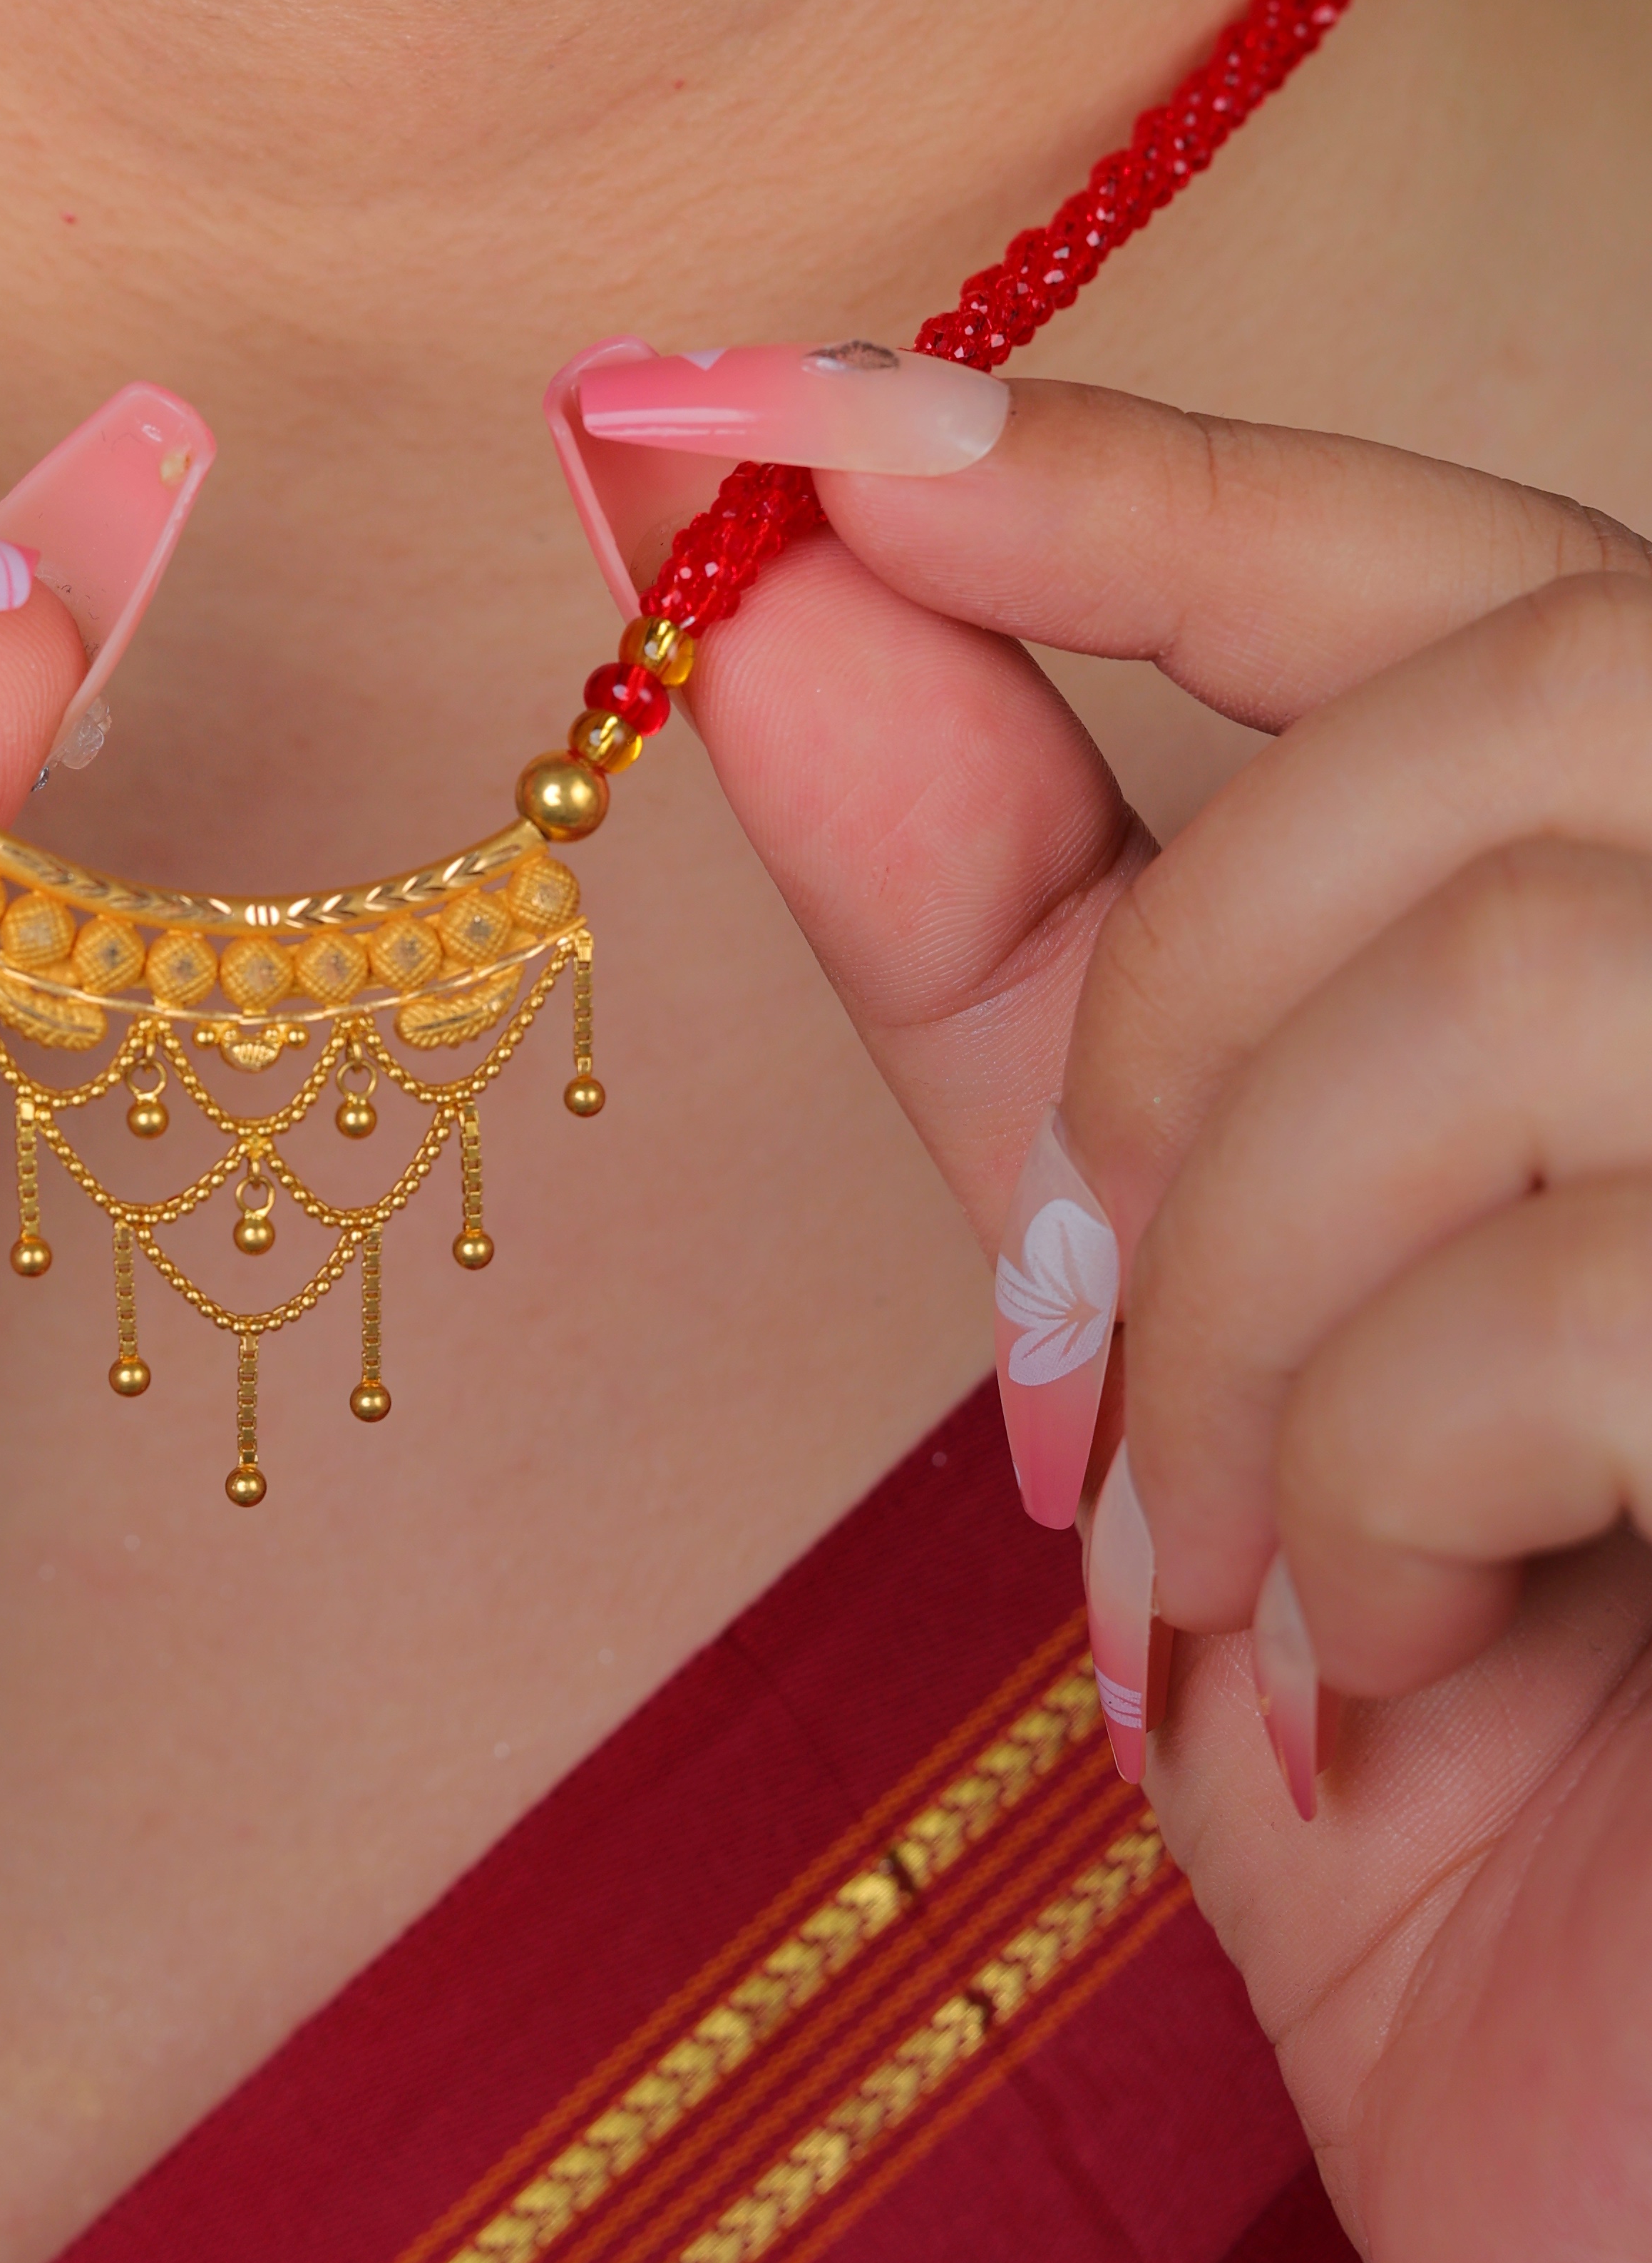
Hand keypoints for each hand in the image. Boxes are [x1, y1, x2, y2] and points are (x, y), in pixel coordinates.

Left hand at [693, 377, 1651, 2262]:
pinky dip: (1376, 1503)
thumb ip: (1038, 979)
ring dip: (1252, 1321)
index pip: (1453, 561)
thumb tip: (772, 597)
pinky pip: (1578, 1293)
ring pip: (1509, 992)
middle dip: (1173, 1048)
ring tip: (1244, 1599)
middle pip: (1482, 735)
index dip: (1079, 461)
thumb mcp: (1204, 1365)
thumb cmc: (1504, 1841)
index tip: (698, 420)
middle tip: (1088, 1389)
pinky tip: (1392, 1695)